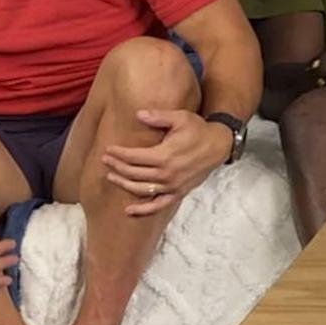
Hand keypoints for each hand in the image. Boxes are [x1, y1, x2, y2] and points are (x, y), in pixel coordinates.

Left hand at [101, 110, 232, 216]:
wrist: (220, 145)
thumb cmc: (199, 129)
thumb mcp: (180, 117)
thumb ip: (158, 117)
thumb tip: (138, 114)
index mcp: (165, 155)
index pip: (133, 157)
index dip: (118, 154)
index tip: (108, 149)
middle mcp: (167, 173)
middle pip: (133, 173)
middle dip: (116, 166)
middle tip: (105, 160)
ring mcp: (172, 185)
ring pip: (141, 189)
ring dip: (123, 184)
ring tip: (111, 176)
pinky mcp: (179, 192)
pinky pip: (158, 205)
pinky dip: (143, 210)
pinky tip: (129, 210)